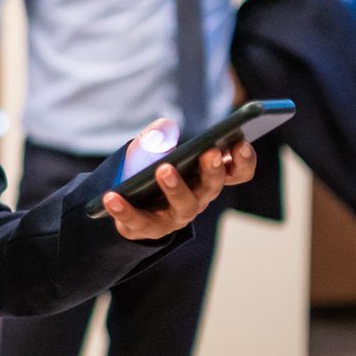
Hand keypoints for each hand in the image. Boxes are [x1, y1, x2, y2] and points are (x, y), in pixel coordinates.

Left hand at [99, 117, 257, 240]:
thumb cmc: (150, 170)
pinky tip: (111, 196)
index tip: (240, 142)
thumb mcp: (152, 147)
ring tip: (164, 168)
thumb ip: (158, 136)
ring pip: (183, 205)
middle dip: (213, 169)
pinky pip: (138, 220)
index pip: (237, 172)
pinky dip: (124, 209)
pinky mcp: (148, 228)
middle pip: (212, 186)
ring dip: (176, 187)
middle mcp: (198, 198)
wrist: (129, 202)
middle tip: (210, 153)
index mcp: (207, 176)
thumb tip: (163, 127)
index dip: (244, 160)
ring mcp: (175, 216)